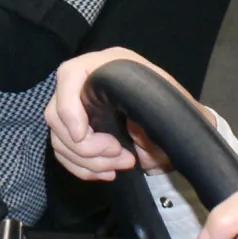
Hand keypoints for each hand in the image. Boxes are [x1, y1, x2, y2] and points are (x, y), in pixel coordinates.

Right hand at [44, 47, 187, 180]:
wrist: (182, 134)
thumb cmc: (176, 115)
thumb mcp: (168, 107)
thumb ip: (147, 112)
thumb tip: (125, 130)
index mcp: (110, 66)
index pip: (70, 74)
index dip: (69, 107)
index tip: (82, 135)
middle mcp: (89, 83)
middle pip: (56, 114)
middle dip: (86, 145)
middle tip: (118, 154)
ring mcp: (81, 109)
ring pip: (59, 139)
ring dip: (88, 161)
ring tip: (122, 165)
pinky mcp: (80, 133)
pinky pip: (65, 153)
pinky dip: (82, 168)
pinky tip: (107, 172)